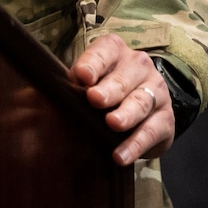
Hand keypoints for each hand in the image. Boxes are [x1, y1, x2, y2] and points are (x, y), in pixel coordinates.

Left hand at [69, 34, 174, 165]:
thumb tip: (41, 100)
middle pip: (124, 77)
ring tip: (112, 123)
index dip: (93, 63)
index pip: (104, 52)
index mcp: (115, 52)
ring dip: (126, 113)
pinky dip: (136, 144)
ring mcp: (157, 91)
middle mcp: (139, 66)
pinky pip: (151, 131)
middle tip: (95, 99)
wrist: (144, 112)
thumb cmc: (106, 92)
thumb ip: (70, 88)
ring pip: (141, 101)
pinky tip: (121, 155)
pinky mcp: (166, 119)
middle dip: (110, 88)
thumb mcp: (88, 84)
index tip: (82, 76)